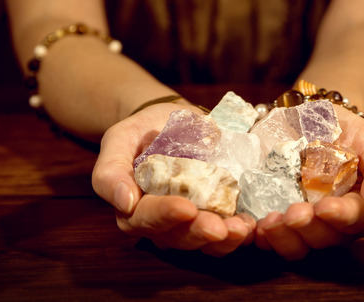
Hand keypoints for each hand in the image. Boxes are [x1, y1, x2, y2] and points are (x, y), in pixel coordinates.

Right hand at [92, 102, 255, 256]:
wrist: (170, 121)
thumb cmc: (141, 132)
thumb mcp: (118, 140)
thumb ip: (111, 171)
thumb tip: (124, 203)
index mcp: (135, 210)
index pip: (147, 219)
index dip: (166, 215)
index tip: (185, 207)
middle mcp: (164, 224)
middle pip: (180, 237)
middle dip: (200, 233)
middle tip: (219, 227)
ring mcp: (193, 223)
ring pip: (206, 243)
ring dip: (226, 239)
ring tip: (242, 228)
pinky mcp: (218, 216)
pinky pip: (229, 233)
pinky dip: (243, 231)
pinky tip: (253, 224)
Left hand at [254, 106, 363, 259]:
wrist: (314, 117)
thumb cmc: (349, 132)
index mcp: (361, 207)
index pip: (359, 222)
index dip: (342, 218)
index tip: (324, 207)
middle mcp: (334, 223)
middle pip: (327, 239)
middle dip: (309, 229)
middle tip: (292, 213)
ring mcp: (305, 224)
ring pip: (299, 247)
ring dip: (284, 238)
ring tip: (270, 222)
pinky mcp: (278, 218)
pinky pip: (271, 239)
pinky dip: (263, 238)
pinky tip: (255, 227)